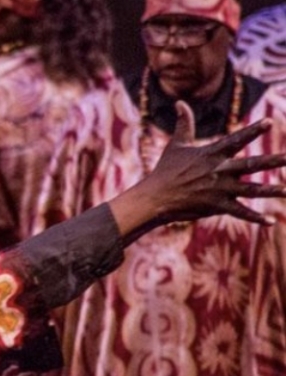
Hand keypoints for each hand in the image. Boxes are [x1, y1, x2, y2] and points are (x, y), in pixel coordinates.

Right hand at [110, 102, 285, 241]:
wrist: (155, 197)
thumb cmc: (165, 170)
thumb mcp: (176, 144)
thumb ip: (183, 123)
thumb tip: (178, 101)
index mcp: (212, 154)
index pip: (236, 140)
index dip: (253, 130)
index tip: (268, 122)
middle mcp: (219, 171)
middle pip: (251, 165)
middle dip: (273, 161)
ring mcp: (219, 190)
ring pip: (251, 190)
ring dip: (271, 191)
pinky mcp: (216, 206)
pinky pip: (240, 212)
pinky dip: (255, 218)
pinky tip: (271, 221)